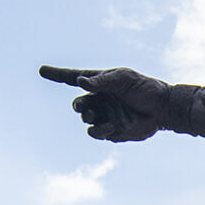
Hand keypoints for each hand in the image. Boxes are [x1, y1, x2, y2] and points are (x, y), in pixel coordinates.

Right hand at [40, 65, 165, 141]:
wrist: (162, 109)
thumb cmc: (145, 88)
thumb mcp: (124, 78)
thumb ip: (102, 81)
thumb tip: (81, 81)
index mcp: (100, 83)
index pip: (73, 78)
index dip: (57, 75)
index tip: (42, 70)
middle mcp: (99, 99)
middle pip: (78, 104)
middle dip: (79, 105)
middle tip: (83, 106)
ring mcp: (104, 116)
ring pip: (85, 119)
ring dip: (90, 118)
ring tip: (103, 116)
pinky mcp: (110, 131)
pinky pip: (95, 133)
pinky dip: (99, 131)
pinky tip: (112, 127)